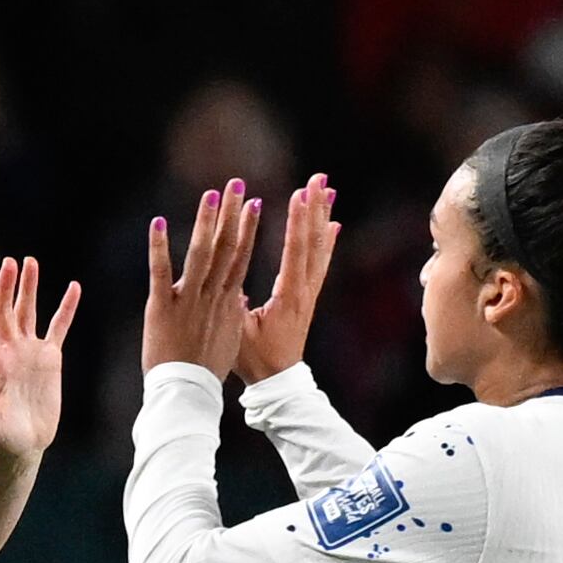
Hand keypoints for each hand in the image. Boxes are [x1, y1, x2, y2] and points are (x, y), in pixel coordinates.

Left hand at [0, 254, 81, 459]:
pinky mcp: (49, 358)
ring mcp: (29, 352)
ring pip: (27, 312)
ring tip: (29, 262)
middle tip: (9, 262)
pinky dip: (66, 308)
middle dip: (6, 288)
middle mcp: (8, 352)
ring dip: (28, 287)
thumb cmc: (2, 438)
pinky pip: (58, 327)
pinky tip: (74, 287)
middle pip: (4, 313)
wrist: (24, 444)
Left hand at [141, 179, 255, 375]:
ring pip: (199, 255)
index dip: (247, 229)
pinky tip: (157, 222)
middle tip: (235, 184)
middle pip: (225, 248)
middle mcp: (211, 296)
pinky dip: (159, 246)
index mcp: (227, 302)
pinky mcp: (162, 306)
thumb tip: (235, 296)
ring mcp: (188, 300)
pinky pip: (160, 272)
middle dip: (231, 214)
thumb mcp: (227, 338)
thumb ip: (229, 311)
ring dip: (205, 223)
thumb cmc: (204, 370)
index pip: (240, 258)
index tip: (253, 204)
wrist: (186, 392)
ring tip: (210, 195)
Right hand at [238, 174, 337, 385]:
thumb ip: (234, 307)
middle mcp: (304, 292)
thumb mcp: (239, 332)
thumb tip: (229, 283)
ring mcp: (309, 293)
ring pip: (319, 249)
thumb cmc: (254, 360)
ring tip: (328, 190)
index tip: (300, 194)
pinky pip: (321, 263)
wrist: (279, 382)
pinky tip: (333, 224)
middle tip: (319, 179)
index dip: (298, 223)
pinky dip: (327, 241)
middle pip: (313, 243)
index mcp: (287, 298)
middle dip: (315, 208)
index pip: (295, 253)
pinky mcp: (308, 297)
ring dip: (322, 218)